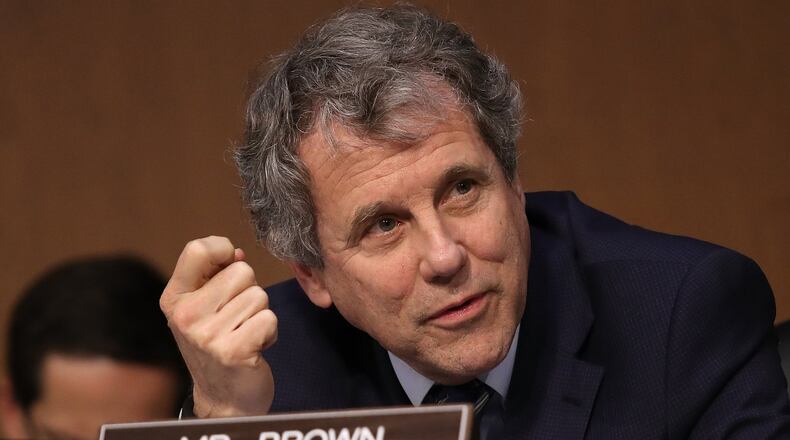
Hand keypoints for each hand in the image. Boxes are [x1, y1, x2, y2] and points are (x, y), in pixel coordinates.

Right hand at [160, 236, 277, 417]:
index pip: (197, 249)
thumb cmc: (217, 345)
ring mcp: (207, 335)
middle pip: (241, 271)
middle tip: (237, 316)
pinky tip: (254, 347)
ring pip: (259, 295)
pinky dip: (269, 332)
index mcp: (174, 298)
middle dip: (248, 290)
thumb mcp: (203, 308)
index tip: (228, 265)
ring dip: (259, 314)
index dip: (222, 249)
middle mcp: (186, 315)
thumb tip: (236, 253)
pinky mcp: (233, 351)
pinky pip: (269, 318)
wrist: (223, 398)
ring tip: (244, 333)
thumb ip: (215, 276)